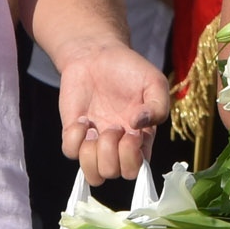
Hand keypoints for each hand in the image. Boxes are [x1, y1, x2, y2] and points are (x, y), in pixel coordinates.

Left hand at [52, 39, 171, 184]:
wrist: (97, 54)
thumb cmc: (129, 69)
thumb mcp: (154, 82)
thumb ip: (159, 106)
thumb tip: (139, 127)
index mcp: (140, 139)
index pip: (136, 170)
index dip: (132, 158)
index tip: (132, 132)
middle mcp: (117, 146)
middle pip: (113, 174)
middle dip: (111, 153)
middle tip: (113, 127)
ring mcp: (94, 141)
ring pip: (92, 173)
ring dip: (92, 153)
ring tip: (94, 129)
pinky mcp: (73, 133)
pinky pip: (70, 152)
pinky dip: (75, 138)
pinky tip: (82, 119)